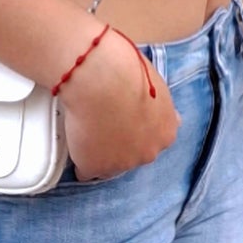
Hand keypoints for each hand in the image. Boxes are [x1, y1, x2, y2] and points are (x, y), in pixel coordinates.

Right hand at [60, 24, 178, 179]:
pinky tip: (75, 142)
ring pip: (109, 165)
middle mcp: (148, 153)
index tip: (123, 118)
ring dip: (99, 150)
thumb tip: (166, 115)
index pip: (153, 141)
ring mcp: (121, 163)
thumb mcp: (157, 87)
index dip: (135, 129)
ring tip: (86, 127)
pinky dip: (80, 157)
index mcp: (166, 133)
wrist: (100, 79)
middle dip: (120, 143)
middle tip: (103, 120)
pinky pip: (86, 170)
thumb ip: (160, 109)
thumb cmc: (127, 72)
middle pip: (132, 156)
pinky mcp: (94, 167)